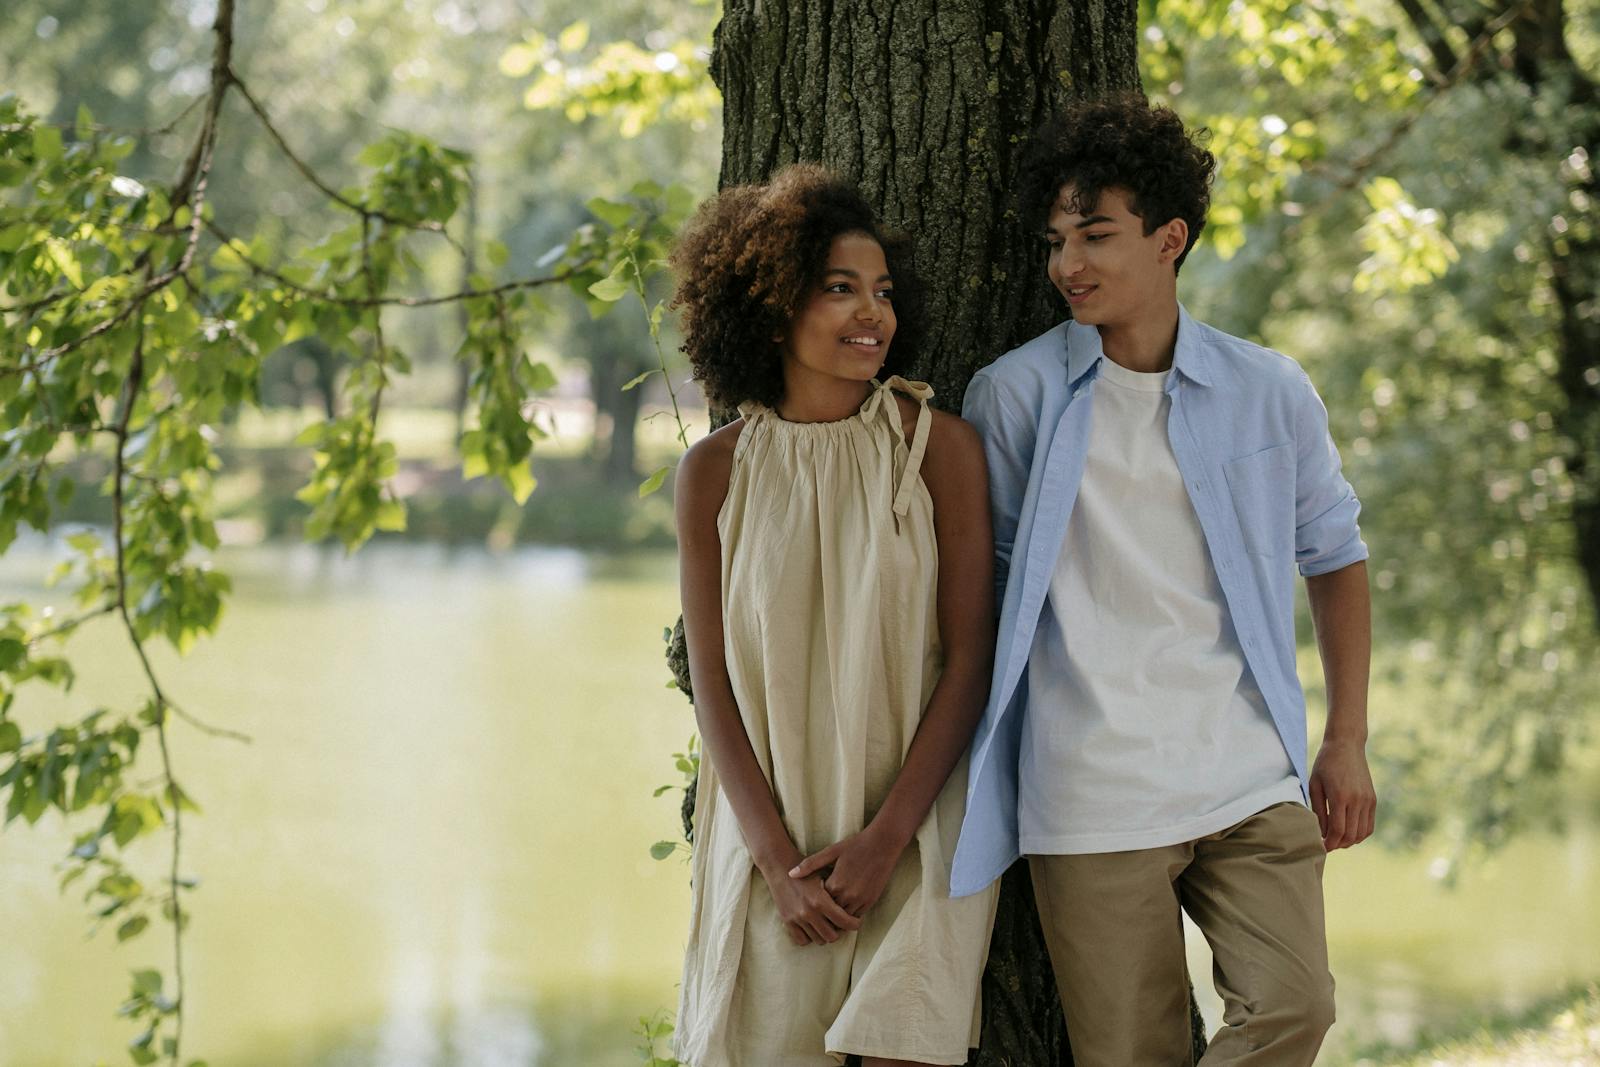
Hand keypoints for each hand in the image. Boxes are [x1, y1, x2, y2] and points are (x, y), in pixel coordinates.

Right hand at [758, 861, 860, 946]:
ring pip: (818, 940)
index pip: (844, 922)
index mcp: (821, 900)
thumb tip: (854, 907)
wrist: (780, 866)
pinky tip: (813, 927)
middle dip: (839, 931)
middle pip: (832, 936)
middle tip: (841, 924)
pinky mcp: (787, 921)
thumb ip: (837, 894)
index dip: (854, 924)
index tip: (856, 922)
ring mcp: (797, 918)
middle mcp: (809, 912)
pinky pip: (802, 940)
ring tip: (828, 925)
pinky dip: (809, 937)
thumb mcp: (825, 877)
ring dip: (824, 934)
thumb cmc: (807, 870)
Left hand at [788, 822, 905, 918]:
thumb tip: (790, 874)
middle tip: (816, 915)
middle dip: (824, 915)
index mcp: (835, 883)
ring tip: (829, 916)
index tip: (808, 903)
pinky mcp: (871, 901)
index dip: (813, 903)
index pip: (819, 903)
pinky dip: (850, 915)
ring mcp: (861, 899)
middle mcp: (848, 895)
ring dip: (837, 918)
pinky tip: (844, 910)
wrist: (883, 844)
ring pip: (844, 919)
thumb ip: (810, 864)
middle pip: (830, 915)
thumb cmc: (855, 845)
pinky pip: (857, 916)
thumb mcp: (831, 851)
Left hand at [1309, 736, 1375, 850]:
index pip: (1337, 831)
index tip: (1320, 847)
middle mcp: (1357, 800)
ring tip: (1336, 840)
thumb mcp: (1315, 785)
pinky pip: (1369, 825)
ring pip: (1362, 833)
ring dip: (1349, 842)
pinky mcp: (1373, 800)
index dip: (1329, 843)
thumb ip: (1318, 810)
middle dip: (1337, 845)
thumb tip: (1321, 832)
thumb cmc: (1325, 764)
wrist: (1346, 745)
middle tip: (1326, 844)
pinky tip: (1348, 833)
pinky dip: (1360, 834)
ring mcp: (1368, 801)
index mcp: (1340, 796)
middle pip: (1350, 835)